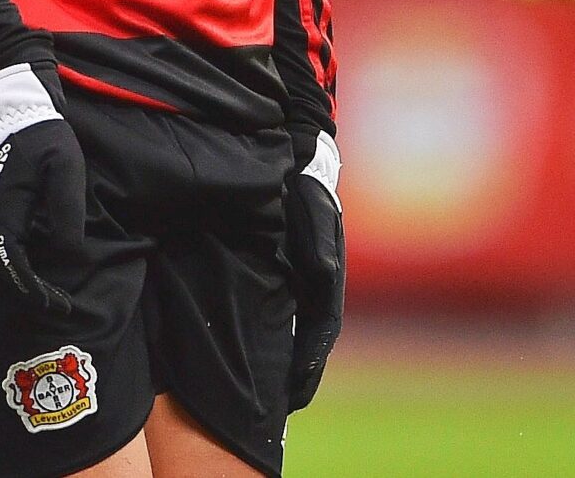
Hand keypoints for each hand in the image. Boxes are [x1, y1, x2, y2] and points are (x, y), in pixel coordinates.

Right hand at [0, 113, 88, 318]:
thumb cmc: (45, 139)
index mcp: (4, 209)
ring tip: (47, 291)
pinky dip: (11, 263)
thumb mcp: (66, 171)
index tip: (59, 304)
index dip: (35, 289)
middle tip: (57, 304)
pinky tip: (34, 265)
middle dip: (25, 291)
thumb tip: (69, 254)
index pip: (13, 264)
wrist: (16, 110)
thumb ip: (67, 211)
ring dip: (17, 280)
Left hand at [282, 133, 344, 410]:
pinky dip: (276, 336)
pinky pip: (279, 311)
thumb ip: (318, 247)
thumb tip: (320, 273)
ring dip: (285, 358)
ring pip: (294, 328)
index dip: (308, 364)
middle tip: (280, 408)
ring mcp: (301, 282)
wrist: (295, 167)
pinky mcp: (284, 275)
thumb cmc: (306, 194)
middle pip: (308, 339)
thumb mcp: (315, 217)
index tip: (295, 394)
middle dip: (297, 373)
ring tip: (268, 393)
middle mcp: (315, 287)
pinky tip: (249, 349)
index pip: (320, 333)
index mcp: (325, 281)